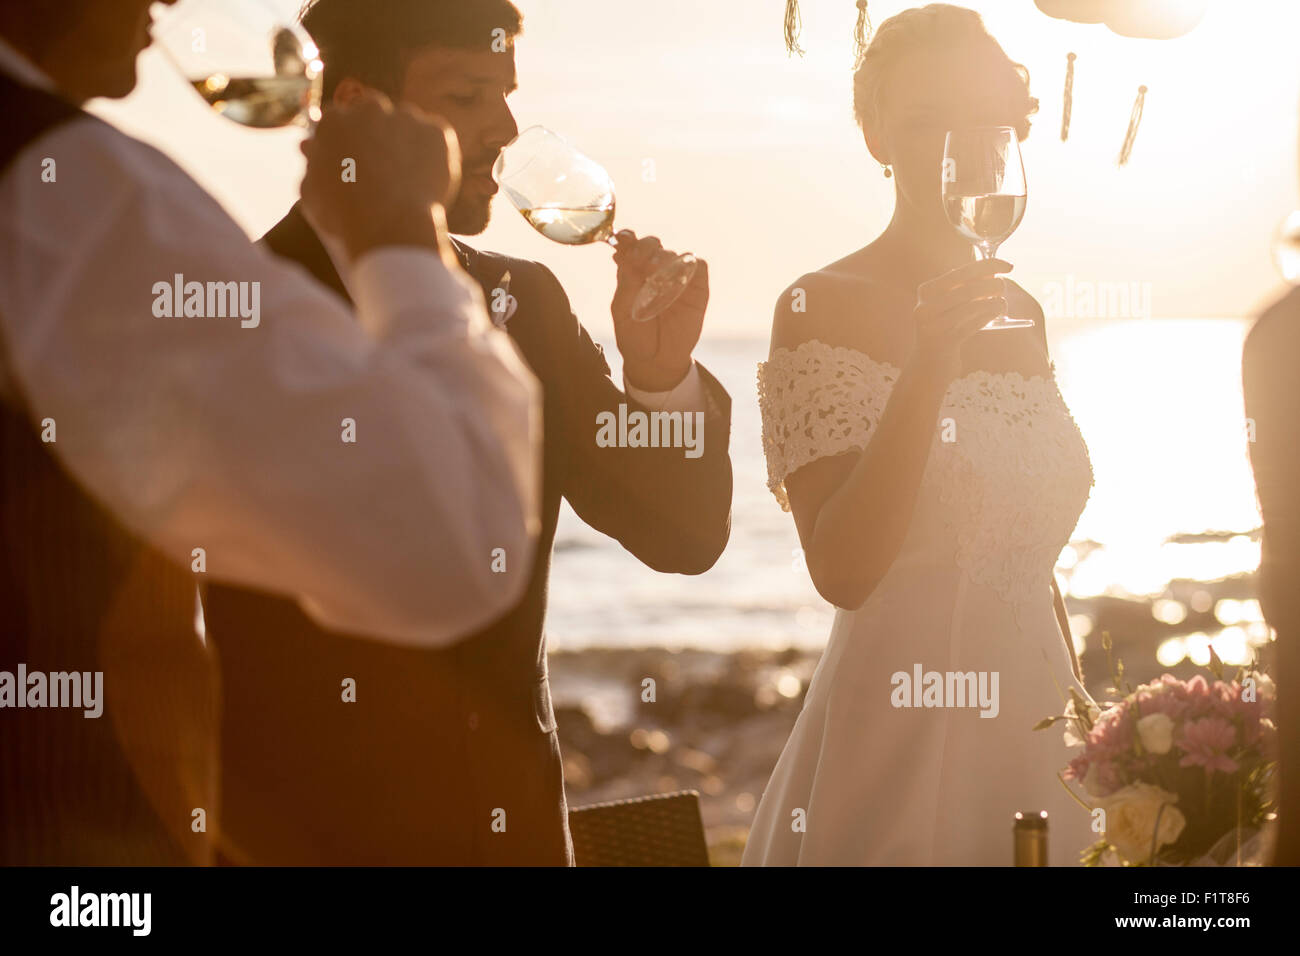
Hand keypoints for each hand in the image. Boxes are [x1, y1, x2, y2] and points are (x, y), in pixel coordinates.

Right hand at [300, 90, 460, 262]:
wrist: (389, 229)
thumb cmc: (344, 217)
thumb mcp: (312, 193)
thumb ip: (313, 165)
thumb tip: (313, 148)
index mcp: (334, 120)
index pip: (341, 121)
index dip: (349, 142)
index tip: (356, 161)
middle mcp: (369, 109)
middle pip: (374, 114)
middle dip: (377, 134)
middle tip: (384, 170)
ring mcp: (406, 117)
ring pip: (407, 126)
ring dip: (407, 145)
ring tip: (407, 183)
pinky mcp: (437, 132)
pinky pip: (437, 139)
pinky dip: (436, 156)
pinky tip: (427, 182)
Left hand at [610, 231, 708, 392]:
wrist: (656, 361)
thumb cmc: (635, 336)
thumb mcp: (622, 310)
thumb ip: (625, 282)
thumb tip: (620, 254)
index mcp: (634, 273)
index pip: (631, 246)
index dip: (628, 238)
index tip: (622, 238)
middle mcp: (656, 271)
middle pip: (654, 244)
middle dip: (645, 247)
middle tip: (639, 260)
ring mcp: (678, 278)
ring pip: (676, 253)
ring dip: (665, 259)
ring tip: (655, 276)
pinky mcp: (698, 288)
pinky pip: (698, 265)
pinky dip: (688, 266)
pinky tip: (676, 280)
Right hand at [909, 258, 1011, 382]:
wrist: (929, 362)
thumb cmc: (944, 327)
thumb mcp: (949, 304)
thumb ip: (966, 286)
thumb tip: (993, 271)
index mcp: (926, 291)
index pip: (961, 272)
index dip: (988, 266)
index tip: (1009, 266)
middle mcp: (925, 307)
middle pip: (968, 289)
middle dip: (993, 285)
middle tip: (1003, 288)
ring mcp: (933, 326)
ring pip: (972, 306)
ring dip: (994, 302)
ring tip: (1002, 304)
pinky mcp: (944, 342)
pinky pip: (974, 324)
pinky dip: (989, 316)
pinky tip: (997, 313)